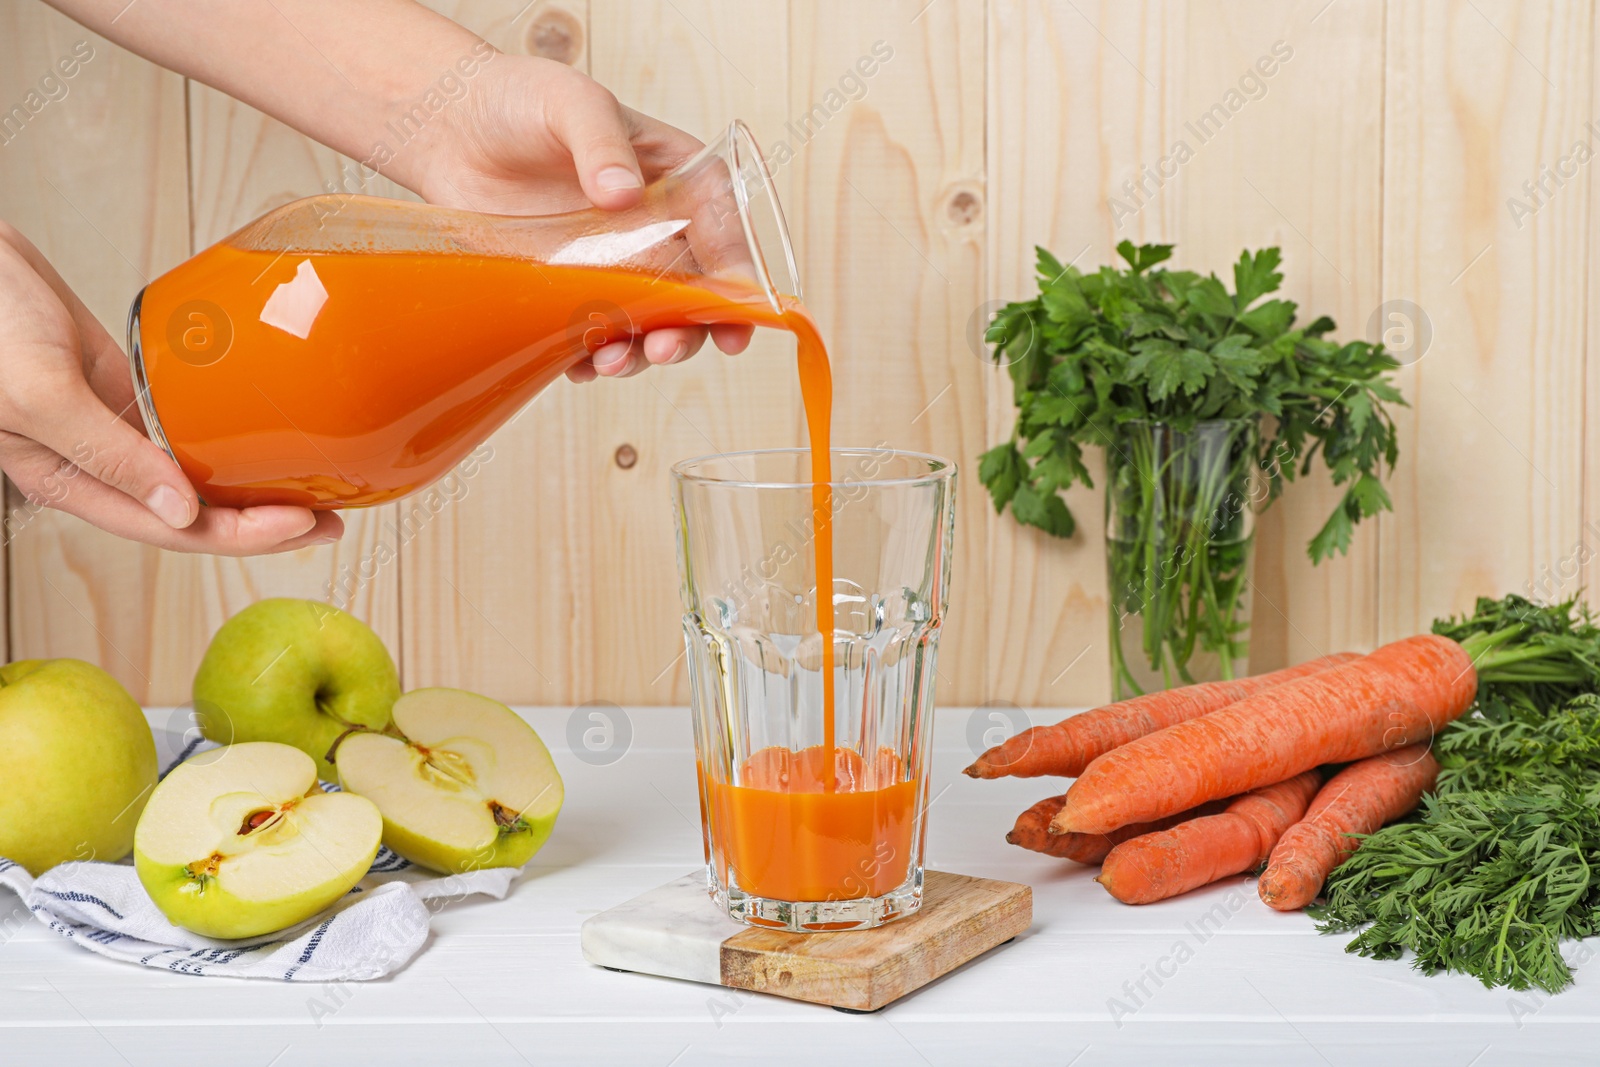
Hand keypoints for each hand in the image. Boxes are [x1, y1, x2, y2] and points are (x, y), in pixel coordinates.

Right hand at [0, 222, 342, 553]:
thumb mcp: (39, 395)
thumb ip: (108, 455)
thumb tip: (182, 510)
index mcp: (69, 480)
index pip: (171, 528)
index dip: (241, 535)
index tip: (303, 526)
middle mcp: (97, 462)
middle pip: (194, 509)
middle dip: (263, 522)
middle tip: (332, 520)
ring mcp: (112, 423)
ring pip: (194, 469)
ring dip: (251, 482)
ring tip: (315, 484)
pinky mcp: (122, 383)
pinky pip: (184, 420)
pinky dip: (227, 429)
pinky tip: (268, 432)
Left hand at [416, 55, 753, 381]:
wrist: (450, 127)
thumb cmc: (519, 98)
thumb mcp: (570, 101)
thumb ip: (601, 141)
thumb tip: (623, 195)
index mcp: (673, 176)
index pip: (722, 226)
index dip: (738, 274)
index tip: (737, 313)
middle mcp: (653, 227)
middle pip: (694, 290)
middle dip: (690, 328)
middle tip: (665, 346)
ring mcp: (613, 263)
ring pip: (647, 321)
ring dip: (641, 351)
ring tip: (612, 361)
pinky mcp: (571, 288)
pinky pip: (592, 334)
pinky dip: (589, 357)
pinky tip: (577, 361)